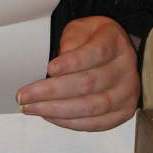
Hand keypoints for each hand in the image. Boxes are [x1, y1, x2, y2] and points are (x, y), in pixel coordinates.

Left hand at [16, 16, 139, 130]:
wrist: (113, 53)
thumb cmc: (91, 40)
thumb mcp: (80, 29)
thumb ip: (70, 41)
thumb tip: (56, 68)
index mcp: (115, 41)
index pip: (97, 52)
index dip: (72, 62)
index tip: (49, 68)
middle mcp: (126, 68)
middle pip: (89, 83)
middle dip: (52, 91)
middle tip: (25, 95)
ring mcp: (127, 93)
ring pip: (92, 107)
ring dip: (57, 110)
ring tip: (31, 108)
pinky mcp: (122, 112)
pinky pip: (96, 123)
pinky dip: (70, 122)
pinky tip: (49, 116)